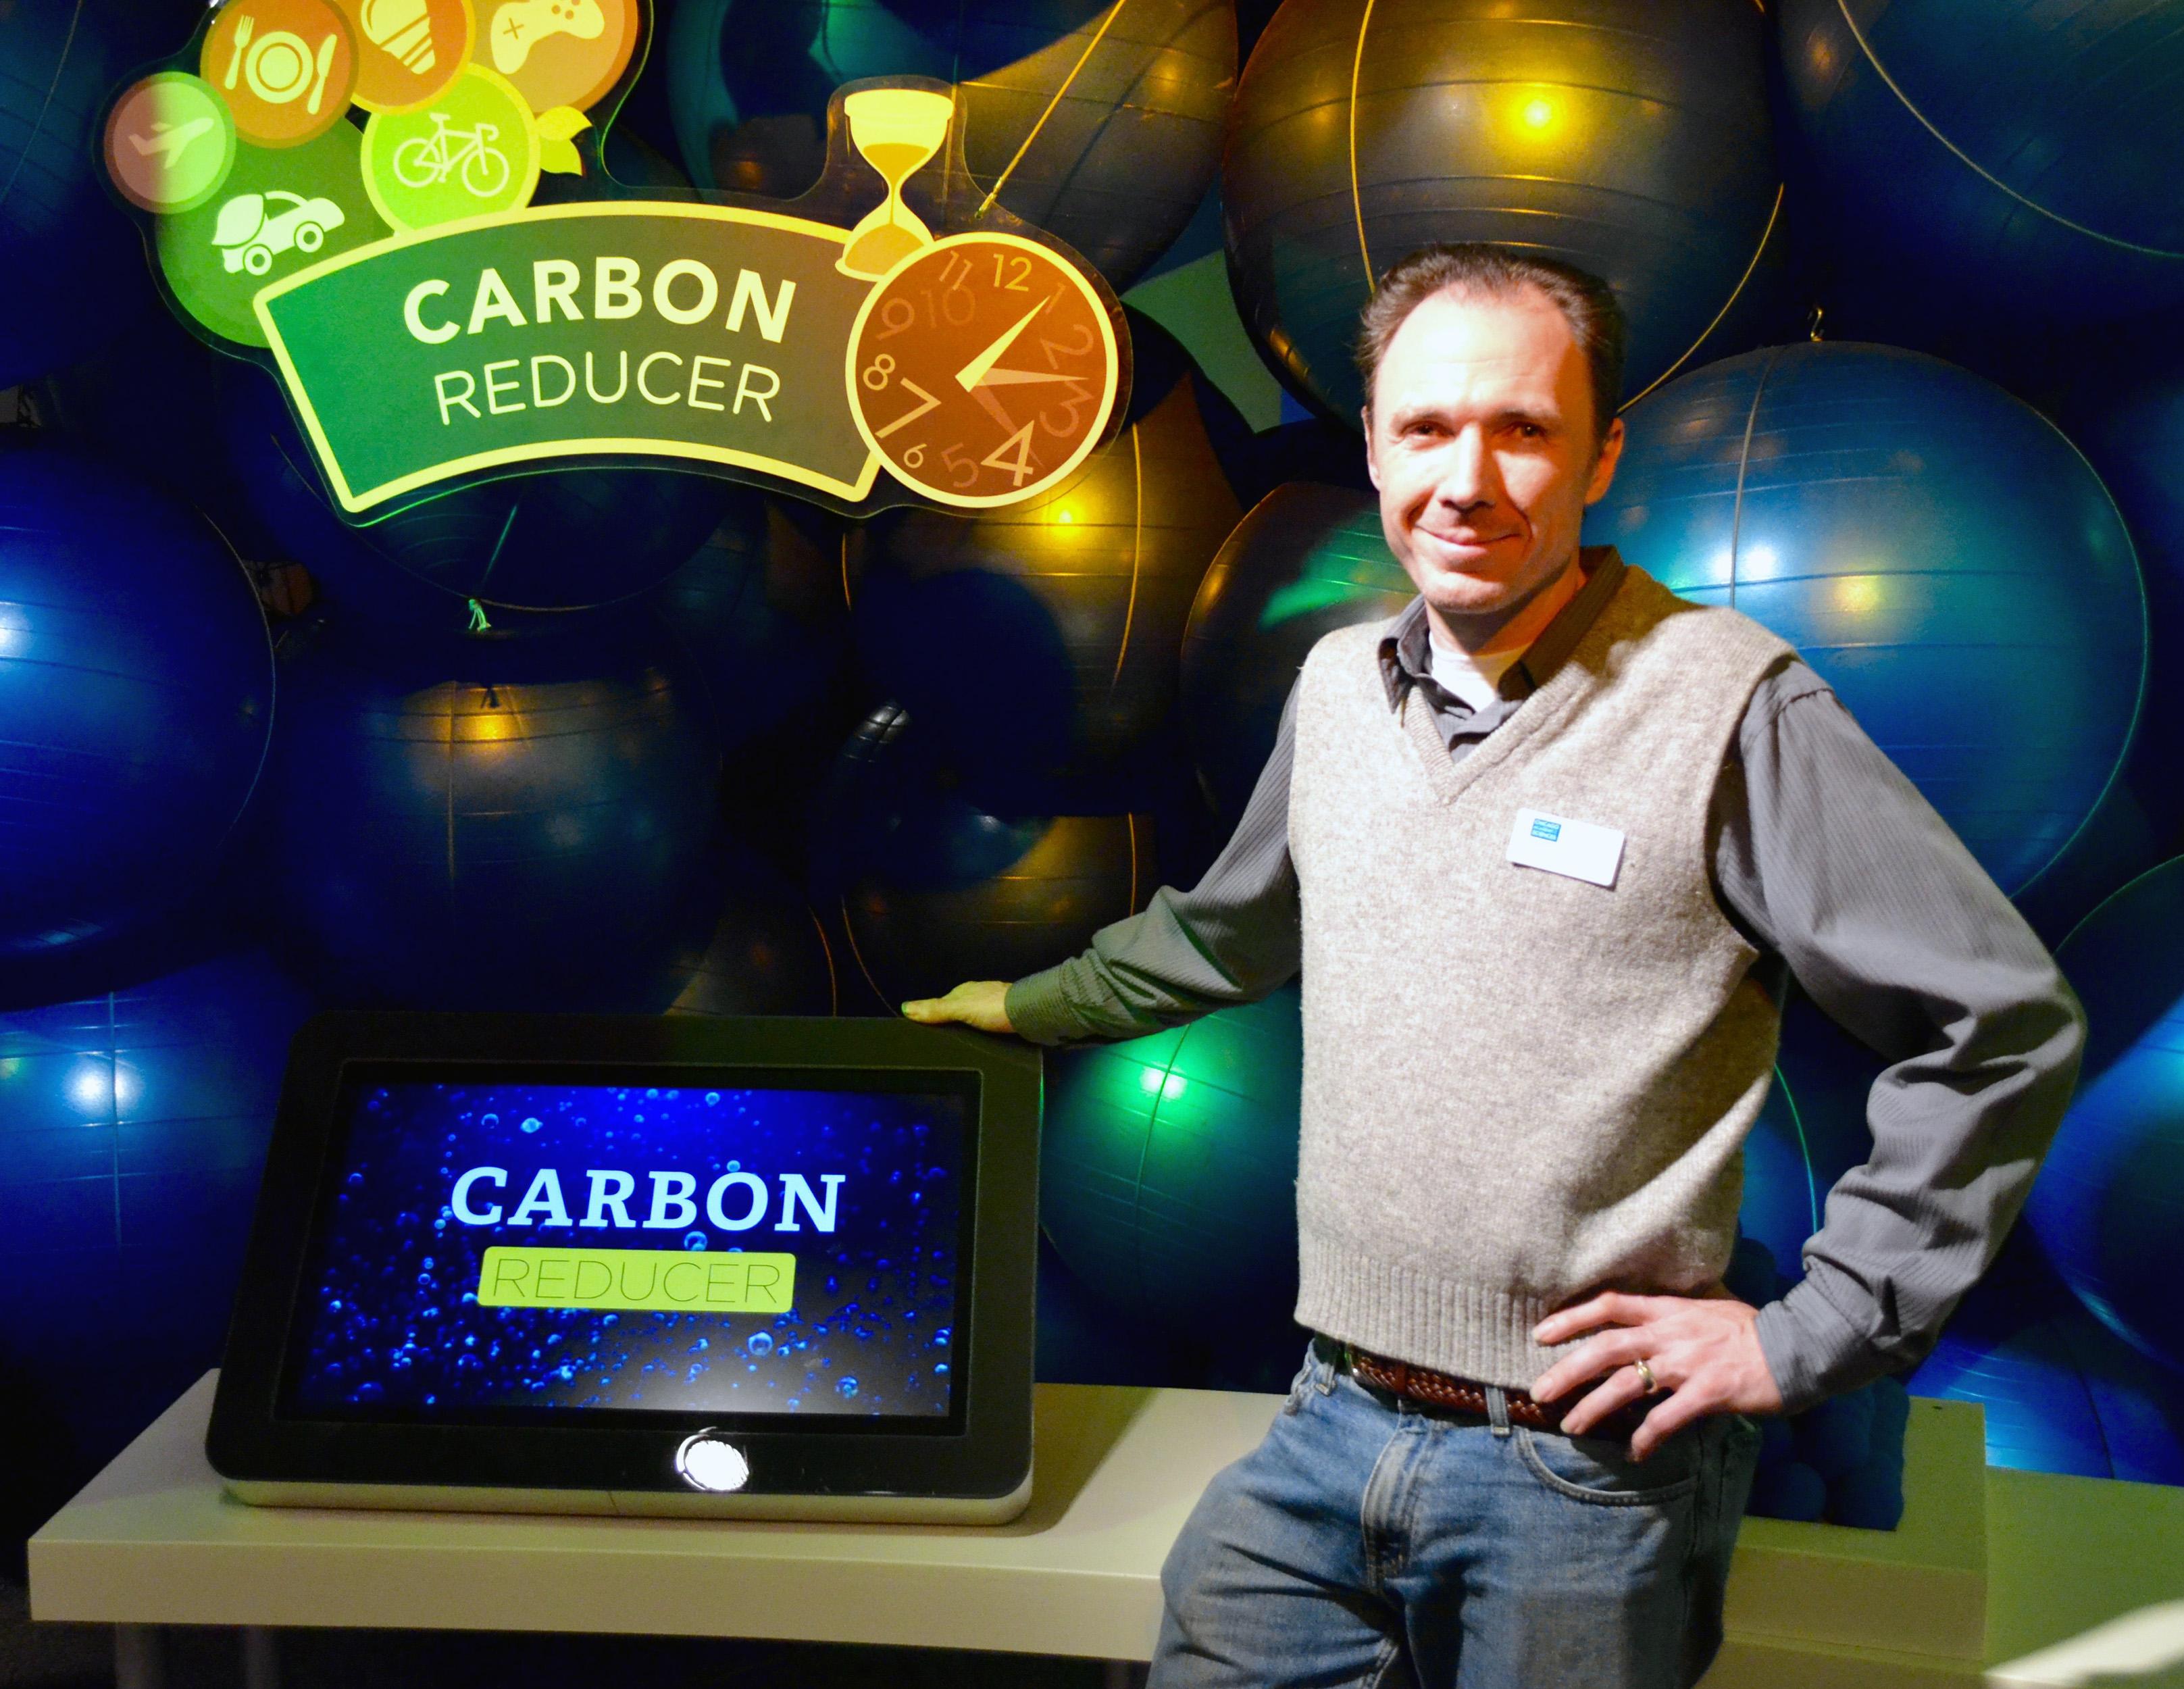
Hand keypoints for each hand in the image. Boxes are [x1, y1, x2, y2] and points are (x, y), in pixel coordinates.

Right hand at [900, 980, 1014, 1034]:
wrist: (1030, 1012)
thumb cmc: (993, 1008)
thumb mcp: (960, 1010)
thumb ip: (936, 1010)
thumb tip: (905, 1007)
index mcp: (966, 990)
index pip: (944, 1001)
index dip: (935, 1013)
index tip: (927, 1028)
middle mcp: (979, 994)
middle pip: (960, 1008)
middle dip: (953, 1020)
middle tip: (944, 1039)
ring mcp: (995, 1004)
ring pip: (975, 1015)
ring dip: (970, 1026)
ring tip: (963, 1041)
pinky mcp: (1008, 1016)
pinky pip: (989, 1023)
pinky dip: (984, 1029)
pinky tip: (983, 1039)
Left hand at [1529, 1287, 1784, 1459]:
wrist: (1797, 1346)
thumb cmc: (1752, 1330)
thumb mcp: (1707, 1310)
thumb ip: (1673, 1318)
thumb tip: (1646, 1327)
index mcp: (1668, 1310)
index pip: (1610, 1306)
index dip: (1572, 1317)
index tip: (1541, 1333)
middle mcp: (1671, 1333)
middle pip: (1606, 1348)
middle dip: (1568, 1370)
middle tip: (1539, 1391)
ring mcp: (1688, 1363)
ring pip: (1626, 1383)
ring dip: (1595, 1407)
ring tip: (1571, 1426)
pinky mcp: (1708, 1392)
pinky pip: (1666, 1418)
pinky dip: (1645, 1437)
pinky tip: (1633, 1452)